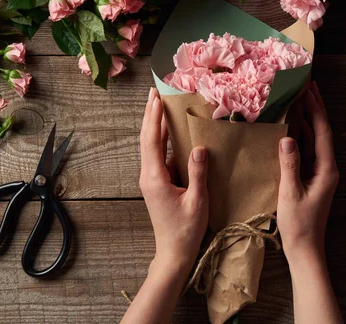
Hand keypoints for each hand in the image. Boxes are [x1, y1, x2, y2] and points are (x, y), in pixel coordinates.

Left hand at [139, 87, 208, 269]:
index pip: (152, 141)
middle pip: (147, 139)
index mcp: (154, 178)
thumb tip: (199, 147)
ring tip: (162, 105)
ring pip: (151, 146)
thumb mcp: (197, 201)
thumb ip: (197, 173)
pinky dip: (164, 140)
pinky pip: (159, 156)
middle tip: (156, 93)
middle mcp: (148, 176)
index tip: (156, 97)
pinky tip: (173, 132)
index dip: (154, 117)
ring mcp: (151, 179)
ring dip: (157, 126)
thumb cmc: (185, 230)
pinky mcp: (158, 183)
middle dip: (151, 115)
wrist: (173, 252)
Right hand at [277, 82, 338, 261]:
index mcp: (326, 169)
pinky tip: (291, 128)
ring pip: (315, 140)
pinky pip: (308, 151)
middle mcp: (327, 168)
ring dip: (308, 120)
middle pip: (322, 132)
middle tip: (307, 86)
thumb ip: (289, 164)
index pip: (323, 132)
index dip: (316, 109)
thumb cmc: (298, 224)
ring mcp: (320, 173)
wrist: (305, 249)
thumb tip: (287, 137)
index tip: (309, 89)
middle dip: (316, 108)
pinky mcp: (312, 179)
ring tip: (299, 100)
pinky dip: (301, 136)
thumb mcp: (290, 193)